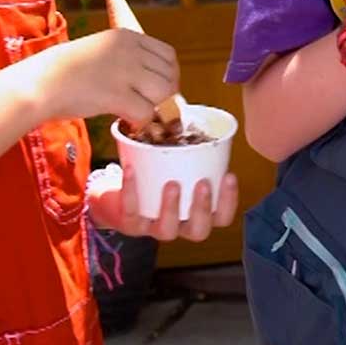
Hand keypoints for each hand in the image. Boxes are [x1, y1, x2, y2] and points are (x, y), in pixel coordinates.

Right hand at [40, 29, 178, 127]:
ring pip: (163, 93)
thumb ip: (128, 59)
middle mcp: (130, 50)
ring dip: (154, 107)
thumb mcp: (101, 50)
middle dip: (165, 94)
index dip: (169, 75)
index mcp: (127, 37)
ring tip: (137, 112)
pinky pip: (146, 112)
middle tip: (150, 105)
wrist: (40, 82)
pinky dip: (140, 121)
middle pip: (169, 75)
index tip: (160, 88)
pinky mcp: (117, 95)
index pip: (168, 55)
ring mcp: (124, 71)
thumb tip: (155, 82)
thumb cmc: (65, 71)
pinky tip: (127, 121)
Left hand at [87, 164, 240, 242]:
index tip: (229, 175)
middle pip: (199, 230)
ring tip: (172, 183)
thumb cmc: (153, 172)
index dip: (228, 201)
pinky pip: (132, 212)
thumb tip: (193, 114)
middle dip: (203, 208)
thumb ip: (188, 151)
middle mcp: (179, 225)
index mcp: (196, 213)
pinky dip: (132, 191)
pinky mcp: (130, 224)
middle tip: (203, 183)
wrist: (116, 192)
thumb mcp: (174, 163)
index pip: (221, 217)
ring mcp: (153, 228)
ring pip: (167, 230)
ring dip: (172, 207)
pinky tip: (131, 169)